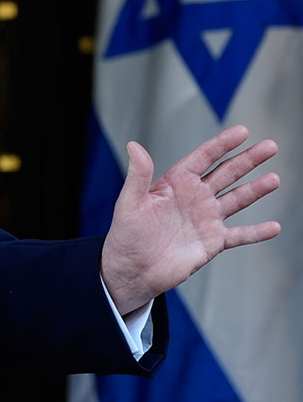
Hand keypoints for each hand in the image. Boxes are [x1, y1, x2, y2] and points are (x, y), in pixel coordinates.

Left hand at [101, 125, 280, 314]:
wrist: (133, 269)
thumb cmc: (126, 233)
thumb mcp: (130, 201)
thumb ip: (138, 174)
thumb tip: (133, 145)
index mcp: (176, 183)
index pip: (204, 158)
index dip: (222, 145)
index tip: (243, 132)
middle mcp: (195, 197)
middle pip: (227, 173)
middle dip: (248, 160)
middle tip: (271, 146)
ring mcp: (206, 218)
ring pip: (237, 199)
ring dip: (256, 189)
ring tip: (275, 178)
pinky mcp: (213, 241)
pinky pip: (240, 235)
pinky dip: (257, 232)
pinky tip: (275, 227)